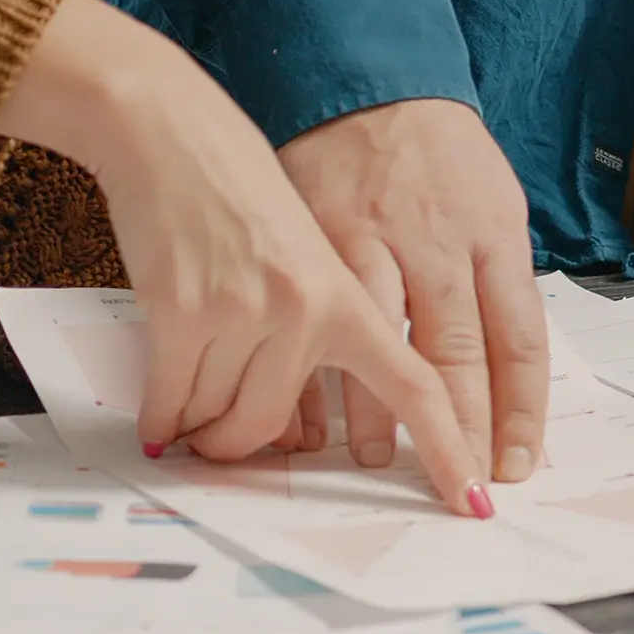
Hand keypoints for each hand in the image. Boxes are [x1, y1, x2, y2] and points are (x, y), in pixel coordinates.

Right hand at [0, 0, 492, 516]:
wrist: (172, 130)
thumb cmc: (243, 187)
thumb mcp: (317, 247)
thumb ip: (331, 323)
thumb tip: (314, 420)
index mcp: (353, 294)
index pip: (419, 385)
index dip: (448, 449)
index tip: (474, 503)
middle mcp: (310, 307)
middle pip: (281, 432)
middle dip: (241, 450)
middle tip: (222, 447)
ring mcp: (247, 310)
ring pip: (223, 419)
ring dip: (198, 431)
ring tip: (185, 412)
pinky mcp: (185, 311)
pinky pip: (174, 401)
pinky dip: (162, 418)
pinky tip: (159, 417)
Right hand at [276, 99, 548, 482]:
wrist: (355, 76)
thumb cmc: (431, 150)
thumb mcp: (490, 201)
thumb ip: (494, 279)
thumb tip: (506, 371)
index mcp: (488, 233)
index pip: (517, 340)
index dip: (518, 412)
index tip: (511, 465)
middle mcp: (430, 239)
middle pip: (453, 354)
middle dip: (457, 430)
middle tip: (453, 483)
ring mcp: (363, 238)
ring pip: (374, 345)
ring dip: (374, 415)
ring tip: (375, 459)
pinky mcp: (304, 237)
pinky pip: (305, 322)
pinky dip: (303, 377)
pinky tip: (302, 418)